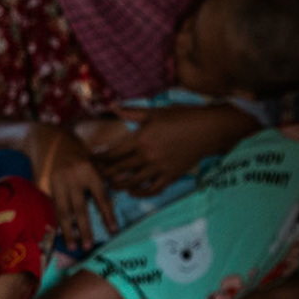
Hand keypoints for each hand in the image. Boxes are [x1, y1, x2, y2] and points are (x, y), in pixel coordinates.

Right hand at [25, 123, 114, 252]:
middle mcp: (72, 178)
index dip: (107, 215)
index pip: (101, 198)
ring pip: (62, 210)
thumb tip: (109, 204)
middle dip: (85, 229)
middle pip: (80, 209)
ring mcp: (55, 182)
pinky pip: (50, 206)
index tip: (113, 230)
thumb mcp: (93, 161)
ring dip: (68, 230)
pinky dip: (55, 220)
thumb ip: (99, 181)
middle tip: (89, 246)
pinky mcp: (42, 185)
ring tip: (73, 246)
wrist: (46, 137)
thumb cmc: (76, 150)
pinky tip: (58, 234)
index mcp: (89, 171)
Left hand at [90, 106, 254, 196]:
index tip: (91, 160)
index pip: (112, 153)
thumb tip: (111, 106)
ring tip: (111, 185)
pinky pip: (153, 189)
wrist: (207, 129)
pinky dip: (141, 193)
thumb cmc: (181, 117)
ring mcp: (160, 168)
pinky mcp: (171, 175)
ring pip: (133, 182)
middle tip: (97, 173)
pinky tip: (133, 192)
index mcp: (140, 139)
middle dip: (105, 173)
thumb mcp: (154, 112)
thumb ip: (130, 111)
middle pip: (118, 170)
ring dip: (119, 185)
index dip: (98, 158)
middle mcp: (147, 156)